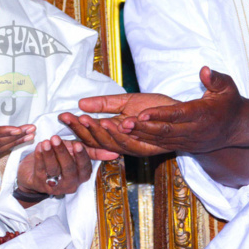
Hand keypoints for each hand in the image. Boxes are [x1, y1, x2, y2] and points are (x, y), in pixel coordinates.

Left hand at [15, 136, 93, 200]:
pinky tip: (38, 147)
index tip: (77, 145)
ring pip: (53, 169)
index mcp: (81, 176)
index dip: (81, 157)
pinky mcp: (39, 184)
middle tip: (56, 138)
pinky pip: (40, 170)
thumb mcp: (76, 153)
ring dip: (49, 154)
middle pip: (68, 169)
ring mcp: (54, 185)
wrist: (34, 170)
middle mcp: (70, 183)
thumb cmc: (59, 159)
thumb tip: (115, 153)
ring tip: (46, 141)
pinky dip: (39, 157)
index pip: (84, 168)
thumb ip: (92, 151)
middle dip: (62, 153)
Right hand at [59, 92, 178, 157]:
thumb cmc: (155, 109)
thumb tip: (81, 103)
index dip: (76, 129)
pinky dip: (123, 133)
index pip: (90, 137)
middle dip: (81, 130)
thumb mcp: (126, 102)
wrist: (184, 115)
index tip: (63, 116)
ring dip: (99, 131)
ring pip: (112, 143)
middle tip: (68, 118)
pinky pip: (133, 141)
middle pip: (96, 142)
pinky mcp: (150, 144)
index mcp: (116, 136)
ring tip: (85, 118)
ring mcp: (136, 146)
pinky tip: (114, 122)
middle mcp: (124, 145)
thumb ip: (104, 104)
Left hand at [118, 67, 246, 153]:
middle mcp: (195, 131)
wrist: (238, 128)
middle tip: (122, 124)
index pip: (178, 115)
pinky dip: (146, 141)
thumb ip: (215, 78)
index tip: (141, 112)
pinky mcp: (185, 146)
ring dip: (140, 136)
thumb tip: (204, 70)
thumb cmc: (230, 102)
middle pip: (165, 131)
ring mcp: (189, 141)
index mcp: (204, 114)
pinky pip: (163, 145)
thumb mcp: (228, 86)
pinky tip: (131, 136)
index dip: (159, 115)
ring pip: (161, 140)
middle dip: (143, 128)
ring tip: (120, 130)